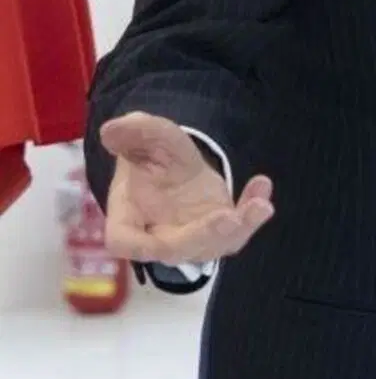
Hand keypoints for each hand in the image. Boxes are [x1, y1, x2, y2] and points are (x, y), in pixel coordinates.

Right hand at [98, 113, 272, 261]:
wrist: (170, 163)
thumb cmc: (149, 158)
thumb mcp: (146, 139)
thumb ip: (135, 134)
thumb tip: (112, 129)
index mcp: (128, 221)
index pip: (125, 243)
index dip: (143, 246)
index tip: (161, 243)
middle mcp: (160, 237)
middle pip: (180, 249)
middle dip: (206, 236)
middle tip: (230, 218)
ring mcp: (194, 239)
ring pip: (218, 244)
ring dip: (243, 226)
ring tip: (261, 205)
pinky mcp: (221, 231)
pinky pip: (241, 227)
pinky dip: (253, 210)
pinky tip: (261, 184)